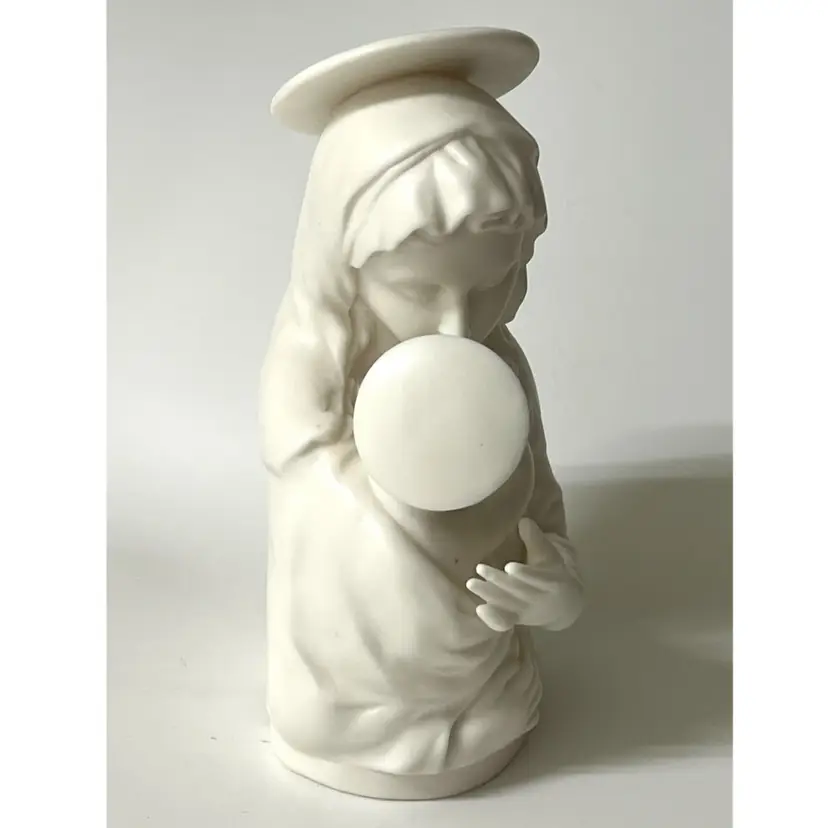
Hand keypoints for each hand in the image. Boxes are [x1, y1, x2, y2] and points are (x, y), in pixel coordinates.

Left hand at [466, 518, 583, 632]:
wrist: (563, 606)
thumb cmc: (552, 573)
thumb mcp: (549, 555)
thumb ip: (535, 539)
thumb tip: (524, 520)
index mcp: (552, 582)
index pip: (538, 579)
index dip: (525, 575)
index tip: (510, 567)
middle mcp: (540, 599)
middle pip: (518, 592)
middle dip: (499, 581)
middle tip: (480, 568)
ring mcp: (528, 611)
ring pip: (508, 605)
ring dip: (489, 595)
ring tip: (471, 583)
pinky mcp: (517, 619)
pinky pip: (504, 620)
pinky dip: (492, 617)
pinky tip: (479, 609)